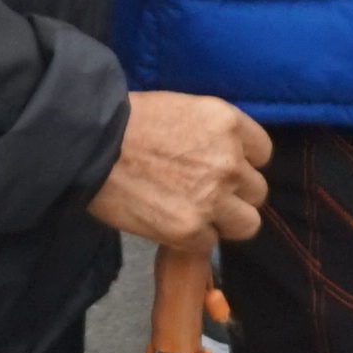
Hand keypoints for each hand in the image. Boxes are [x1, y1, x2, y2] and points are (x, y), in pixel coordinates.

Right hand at [90, 90, 269, 245]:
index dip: (242, 163)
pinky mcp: (190, 229)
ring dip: (223, 222)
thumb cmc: (127, 122)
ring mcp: (212, 198)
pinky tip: (170, 224)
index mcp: (228, 123)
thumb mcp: (182, 109)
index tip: (223, 168)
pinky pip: (209, 244)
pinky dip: (192, 239)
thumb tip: (223, 157)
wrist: (89, 146)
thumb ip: (212, 134)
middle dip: (233, 195)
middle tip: (204, 194)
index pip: (263, 153)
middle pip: (257, 192)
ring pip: (246, 224)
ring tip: (196, 216)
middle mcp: (229, 161)